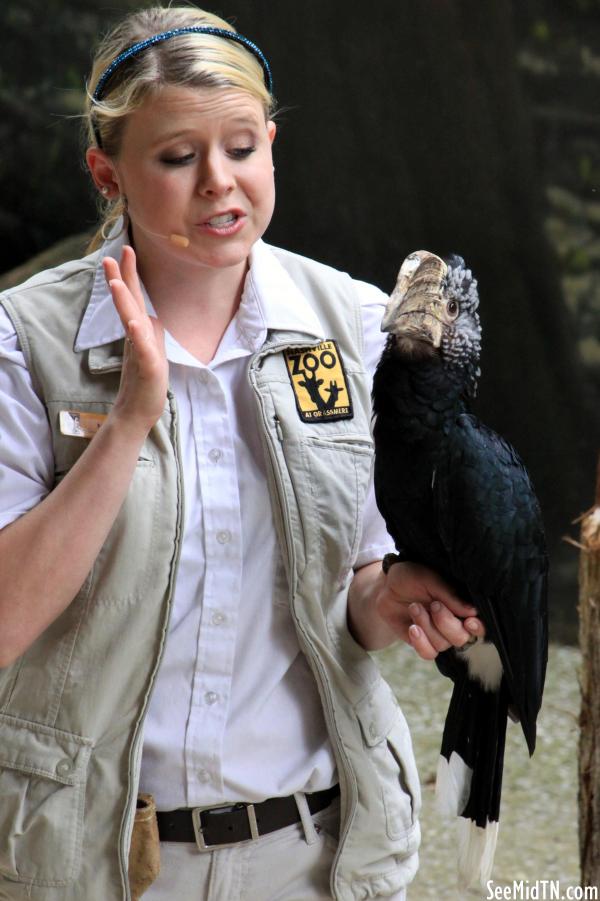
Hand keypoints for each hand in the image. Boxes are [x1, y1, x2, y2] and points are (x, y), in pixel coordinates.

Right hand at [103, 246, 167, 436]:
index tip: (126, 250)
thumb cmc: (144, 384)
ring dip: (124, 302)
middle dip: (122, 279)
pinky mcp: (147, 368)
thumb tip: (149, 317)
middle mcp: (138, 338)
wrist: (138, 413)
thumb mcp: (151, 352)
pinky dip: (138, 336)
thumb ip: (148, 333)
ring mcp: (141, 352)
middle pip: (129, 304)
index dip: (129, 276)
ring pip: (132, 321)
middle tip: (112, 255)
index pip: (134, 299)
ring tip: (115, 283)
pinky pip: (142, 349)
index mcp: (139, 332)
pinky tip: (135, 323)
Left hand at [376, 562, 484, 659]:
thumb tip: (473, 611)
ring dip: (427, 626)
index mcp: (461, 605)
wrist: (386, 585)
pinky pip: (428, 653)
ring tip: (414, 607)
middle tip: (433, 605)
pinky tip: (412, 628)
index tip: (469, 621)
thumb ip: (451, 595)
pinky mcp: (421, 642)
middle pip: (461, 638)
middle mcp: (453, 622)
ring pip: (443, 645)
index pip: (479, 625)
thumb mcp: (430, 579)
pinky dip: (420, 642)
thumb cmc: (411, 576)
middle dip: (446, 623)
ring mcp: (437, 634)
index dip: (478, 627)